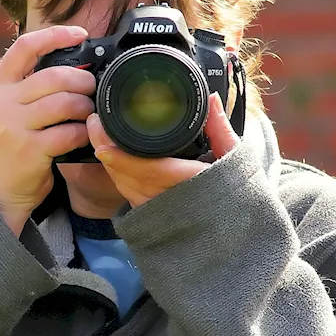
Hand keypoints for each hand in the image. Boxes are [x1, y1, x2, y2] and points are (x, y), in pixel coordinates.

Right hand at [0, 26, 96, 234]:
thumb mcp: (8, 108)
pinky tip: (84, 135)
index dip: (55, 35)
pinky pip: (68, 132)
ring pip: (64, 103)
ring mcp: (14, 126)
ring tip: (89, 112)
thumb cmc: (10, 144)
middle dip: (82, 80)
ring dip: (85, 106)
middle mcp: (2, 102)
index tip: (79, 34)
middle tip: (92, 88)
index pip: (25, 46)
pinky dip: (83, 132)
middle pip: (53, 76)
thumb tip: (75, 65)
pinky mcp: (29, 150)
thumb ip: (31, 87)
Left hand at [86, 92, 239, 206]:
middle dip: (107, 152)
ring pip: (125, 187)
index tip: (103, 144)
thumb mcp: (235, 159)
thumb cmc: (239, 197)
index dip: (122, 159)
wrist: (238, 235)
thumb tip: (211, 99)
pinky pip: (129, 195)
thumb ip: (220, 129)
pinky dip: (118, 175)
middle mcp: (172, 203)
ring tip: (99, 134)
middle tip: (95, 123)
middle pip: (127, 178)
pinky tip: (111, 157)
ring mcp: (160, 213)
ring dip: (109, 162)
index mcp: (192, 186)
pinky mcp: (154, 218)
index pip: (150, 173)